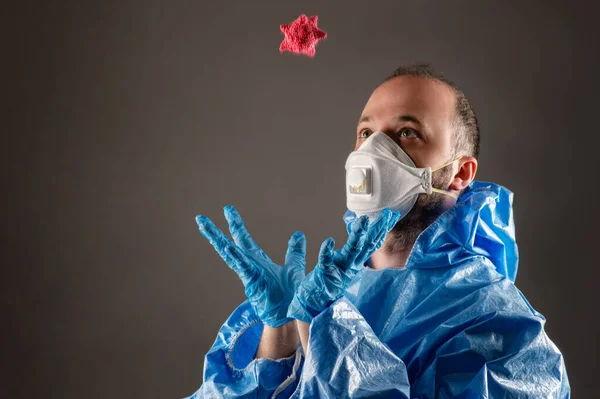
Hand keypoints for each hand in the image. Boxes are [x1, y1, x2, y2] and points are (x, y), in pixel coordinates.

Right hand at [196, 206, 305, 327]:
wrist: (291, 312)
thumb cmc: (290, 294)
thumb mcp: (294, 267)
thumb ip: (294, 252)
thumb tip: (298, 235)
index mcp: (257, 261)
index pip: (243, 239)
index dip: (235, 224)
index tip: (227, 210)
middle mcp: (249, 265)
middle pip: (230, 244)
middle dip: (216, 231)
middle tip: (202, 218)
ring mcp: (248, 273)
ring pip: (229, 254)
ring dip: (217, 240)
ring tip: (205, 228)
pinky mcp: (252, 282)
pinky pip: (242, 267)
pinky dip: (235, 257)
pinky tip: (227, 247)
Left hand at [287, 208, 400, 322]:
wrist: (311, 307)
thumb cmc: (319, 287)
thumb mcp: (327, 264)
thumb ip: (325, 249)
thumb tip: (308, 234)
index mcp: (352, 262)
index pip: (370, 243)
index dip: (381, 229)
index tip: (390, 215)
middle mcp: (349, 266)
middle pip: (367, 245)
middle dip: (377, 229)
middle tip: (387, 214)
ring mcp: (338, 270)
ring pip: (351, 251)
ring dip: (357, 236)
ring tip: (362, 221)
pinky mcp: (324, 275)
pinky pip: (326, 261)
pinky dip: (327, 251)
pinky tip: (328, 241)